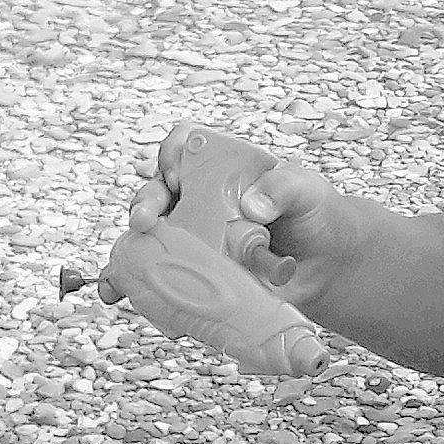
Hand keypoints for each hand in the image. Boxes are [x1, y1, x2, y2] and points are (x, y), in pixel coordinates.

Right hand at [99, 121, 358, 314]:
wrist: (326, 264)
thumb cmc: (313, 213)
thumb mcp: (306, 190)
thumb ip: (283, 188)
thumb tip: (252, 207)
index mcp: (218, 168)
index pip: (181, 147)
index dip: (171, 155)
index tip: (177, 176)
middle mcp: (197, 199)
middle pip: (155, 192)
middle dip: (144, 204)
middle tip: (146, 220)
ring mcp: (193, 237)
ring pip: (147, 237)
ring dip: (126, 250)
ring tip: (119, 268)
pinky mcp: (195, 271)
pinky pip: (156, 277)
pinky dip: (132, 286)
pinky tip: (118, 295)